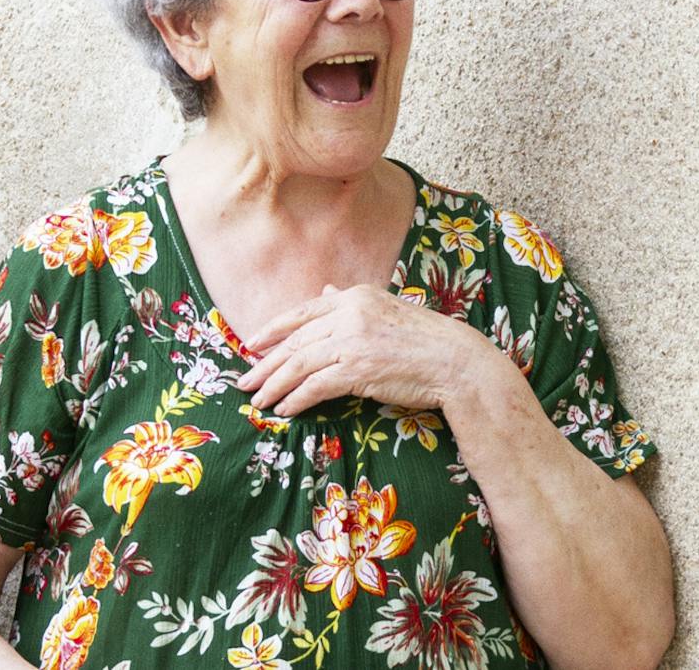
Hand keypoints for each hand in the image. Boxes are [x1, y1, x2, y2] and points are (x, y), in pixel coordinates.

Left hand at [236, 285, 505, 418]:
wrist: (453, 360)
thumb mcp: (384, 309)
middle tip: (245, 382)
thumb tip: (324, 288)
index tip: (252, 345)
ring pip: (299, 364)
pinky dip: (296, 399)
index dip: (273, 329)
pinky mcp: (357, 369)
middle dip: (266, 364)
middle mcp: (349, 313)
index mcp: (354, 296)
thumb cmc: (422, 338)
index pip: (302, 311)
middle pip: (296, 341)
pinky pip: (316, 386)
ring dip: (274, 385)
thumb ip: (350, 301)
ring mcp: (353, 341)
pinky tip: (285, 409)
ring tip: (258, 401)